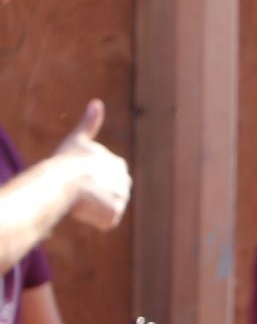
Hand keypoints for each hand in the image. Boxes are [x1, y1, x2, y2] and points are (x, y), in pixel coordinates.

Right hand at [50, 101, 130, 231]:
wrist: (66, 181)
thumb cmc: (67, 161)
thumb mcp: (78, 140)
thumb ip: (89, 123)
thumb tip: (96, 102)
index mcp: (118, 164)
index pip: (104, 176)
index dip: (88, 179)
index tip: (78, 176)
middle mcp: (124, 182)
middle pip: (105, 193)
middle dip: (93, 194)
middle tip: (78, 189)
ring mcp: (121, 199)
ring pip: (102, 207)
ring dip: (91, 206)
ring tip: (80, 198)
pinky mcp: (115, 214)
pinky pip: (103, 221)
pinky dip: (92, 218)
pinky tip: (84, 209)